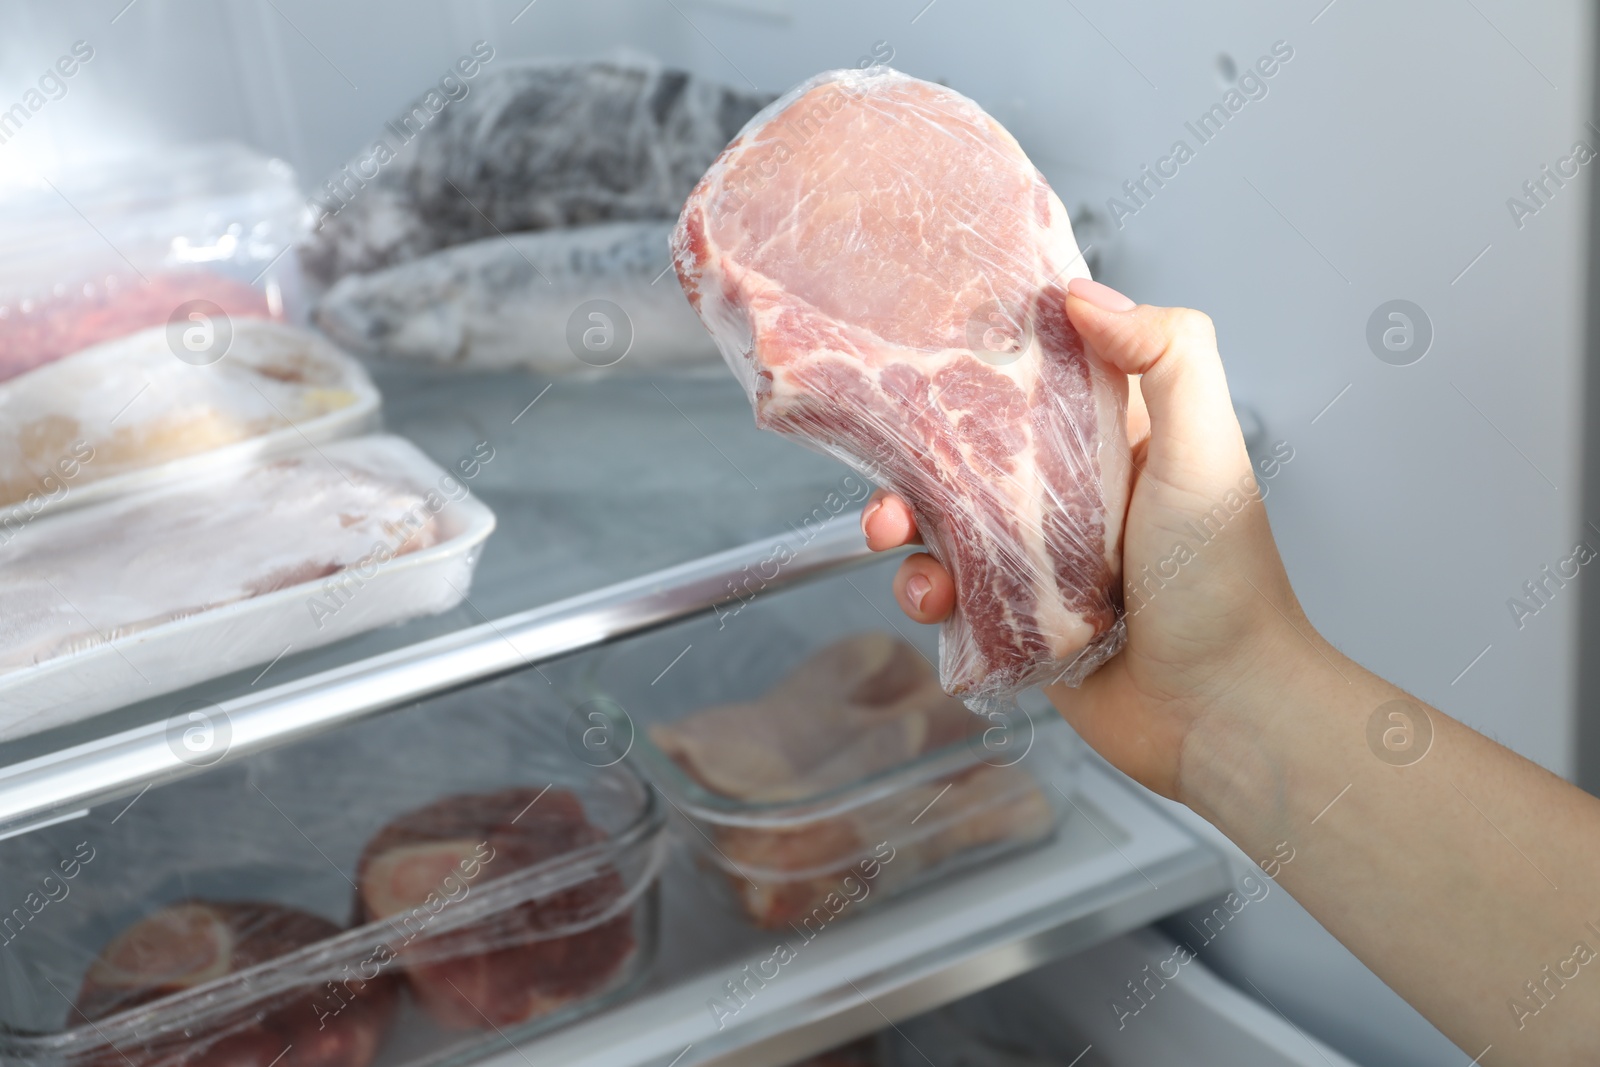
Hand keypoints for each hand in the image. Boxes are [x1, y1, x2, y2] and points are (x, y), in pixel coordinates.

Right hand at [864, 277, 1313, 800]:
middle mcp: (1070, 493)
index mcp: (1113, 440)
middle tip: (891, 469)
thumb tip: (1084, 294)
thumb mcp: (1205, 450)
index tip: (927, 349)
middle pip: (968, 450)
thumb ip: (1168, 355)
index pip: (1033, 378)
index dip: (979, 361)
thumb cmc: (1224, 586)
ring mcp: (1037, 558)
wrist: (1219, 714)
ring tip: (896, 538)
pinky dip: (924, 592)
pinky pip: (946, 592)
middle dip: (915, 453)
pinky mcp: (1011, 618)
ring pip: (942, 522)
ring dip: (903, 523)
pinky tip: (933, 598)